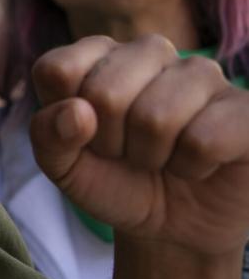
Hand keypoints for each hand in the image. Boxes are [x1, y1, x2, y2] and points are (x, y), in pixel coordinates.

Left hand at [30, 34, 248, 258]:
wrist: (173, 227)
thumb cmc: (116, 183)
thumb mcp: (64, 168)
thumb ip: (49, 136)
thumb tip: (76, 112)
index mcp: (98, 55)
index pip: (58, 70)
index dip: (66, 122)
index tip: (86, 138)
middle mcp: (150, 52)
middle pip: (105, 93)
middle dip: (110, 143)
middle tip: (127, 154)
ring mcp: (202, 74)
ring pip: (156, 117)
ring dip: (151, 157)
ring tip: (162, 158)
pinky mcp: (245, 107)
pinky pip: (205, 138)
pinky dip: (191, 167)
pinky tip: (198, 163)